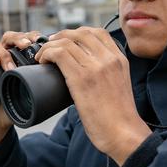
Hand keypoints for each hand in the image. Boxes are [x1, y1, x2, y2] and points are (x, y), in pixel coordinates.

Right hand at [0, 30, 42, 145]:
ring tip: (9, 65)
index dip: (33, 36)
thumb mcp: (33, 96)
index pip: (26, 39)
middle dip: (19, 39)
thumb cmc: (15, 105)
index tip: (42, 40)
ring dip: (3, 52)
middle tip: (27, 46)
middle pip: (11, 37)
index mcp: (20, 57)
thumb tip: (71, 92)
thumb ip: (47, 92)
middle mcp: (5, 55)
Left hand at [34, 27, 150, 165]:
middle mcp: (108, 59)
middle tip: (49, 45)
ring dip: (49, 45)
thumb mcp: (119, 85)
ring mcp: (95, 67)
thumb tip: (84, 72)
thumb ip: (106, 73)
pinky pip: (59, 54)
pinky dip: (47, 53)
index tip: (66, 40)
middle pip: (80, 33)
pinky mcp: (81, 78)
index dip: (77, 33)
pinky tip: (42, 61)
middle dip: (61, 36)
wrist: (124, 134)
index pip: (98, 32)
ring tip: (42, 55)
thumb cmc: (119, 117)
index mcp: (119, 59)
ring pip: (67, 42)